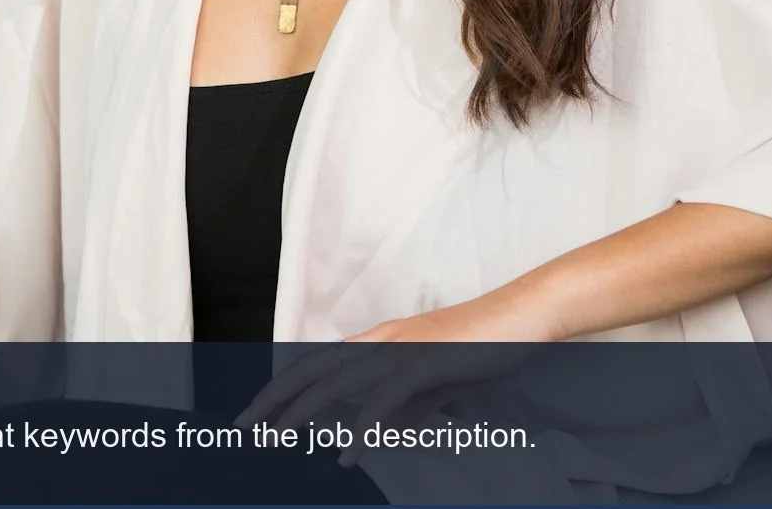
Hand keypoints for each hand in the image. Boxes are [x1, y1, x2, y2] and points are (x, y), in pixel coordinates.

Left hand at [236, 296, 553, 466]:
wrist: (525, 317)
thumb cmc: (482, 346)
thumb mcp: (435, 385)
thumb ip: (404, 409)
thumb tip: (376, 435)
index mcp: (380, 344)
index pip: (318, 363)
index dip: (284, 387)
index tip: (260, 414)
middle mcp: (381, 342)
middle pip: (312, 368)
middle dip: (275, 397)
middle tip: (246, 425)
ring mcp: (401, 350)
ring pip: (336, 382)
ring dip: (302, 412)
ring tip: (279, 438)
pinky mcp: (424, 364)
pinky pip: (383, 401)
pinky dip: (361, 430)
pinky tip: (346, 454)